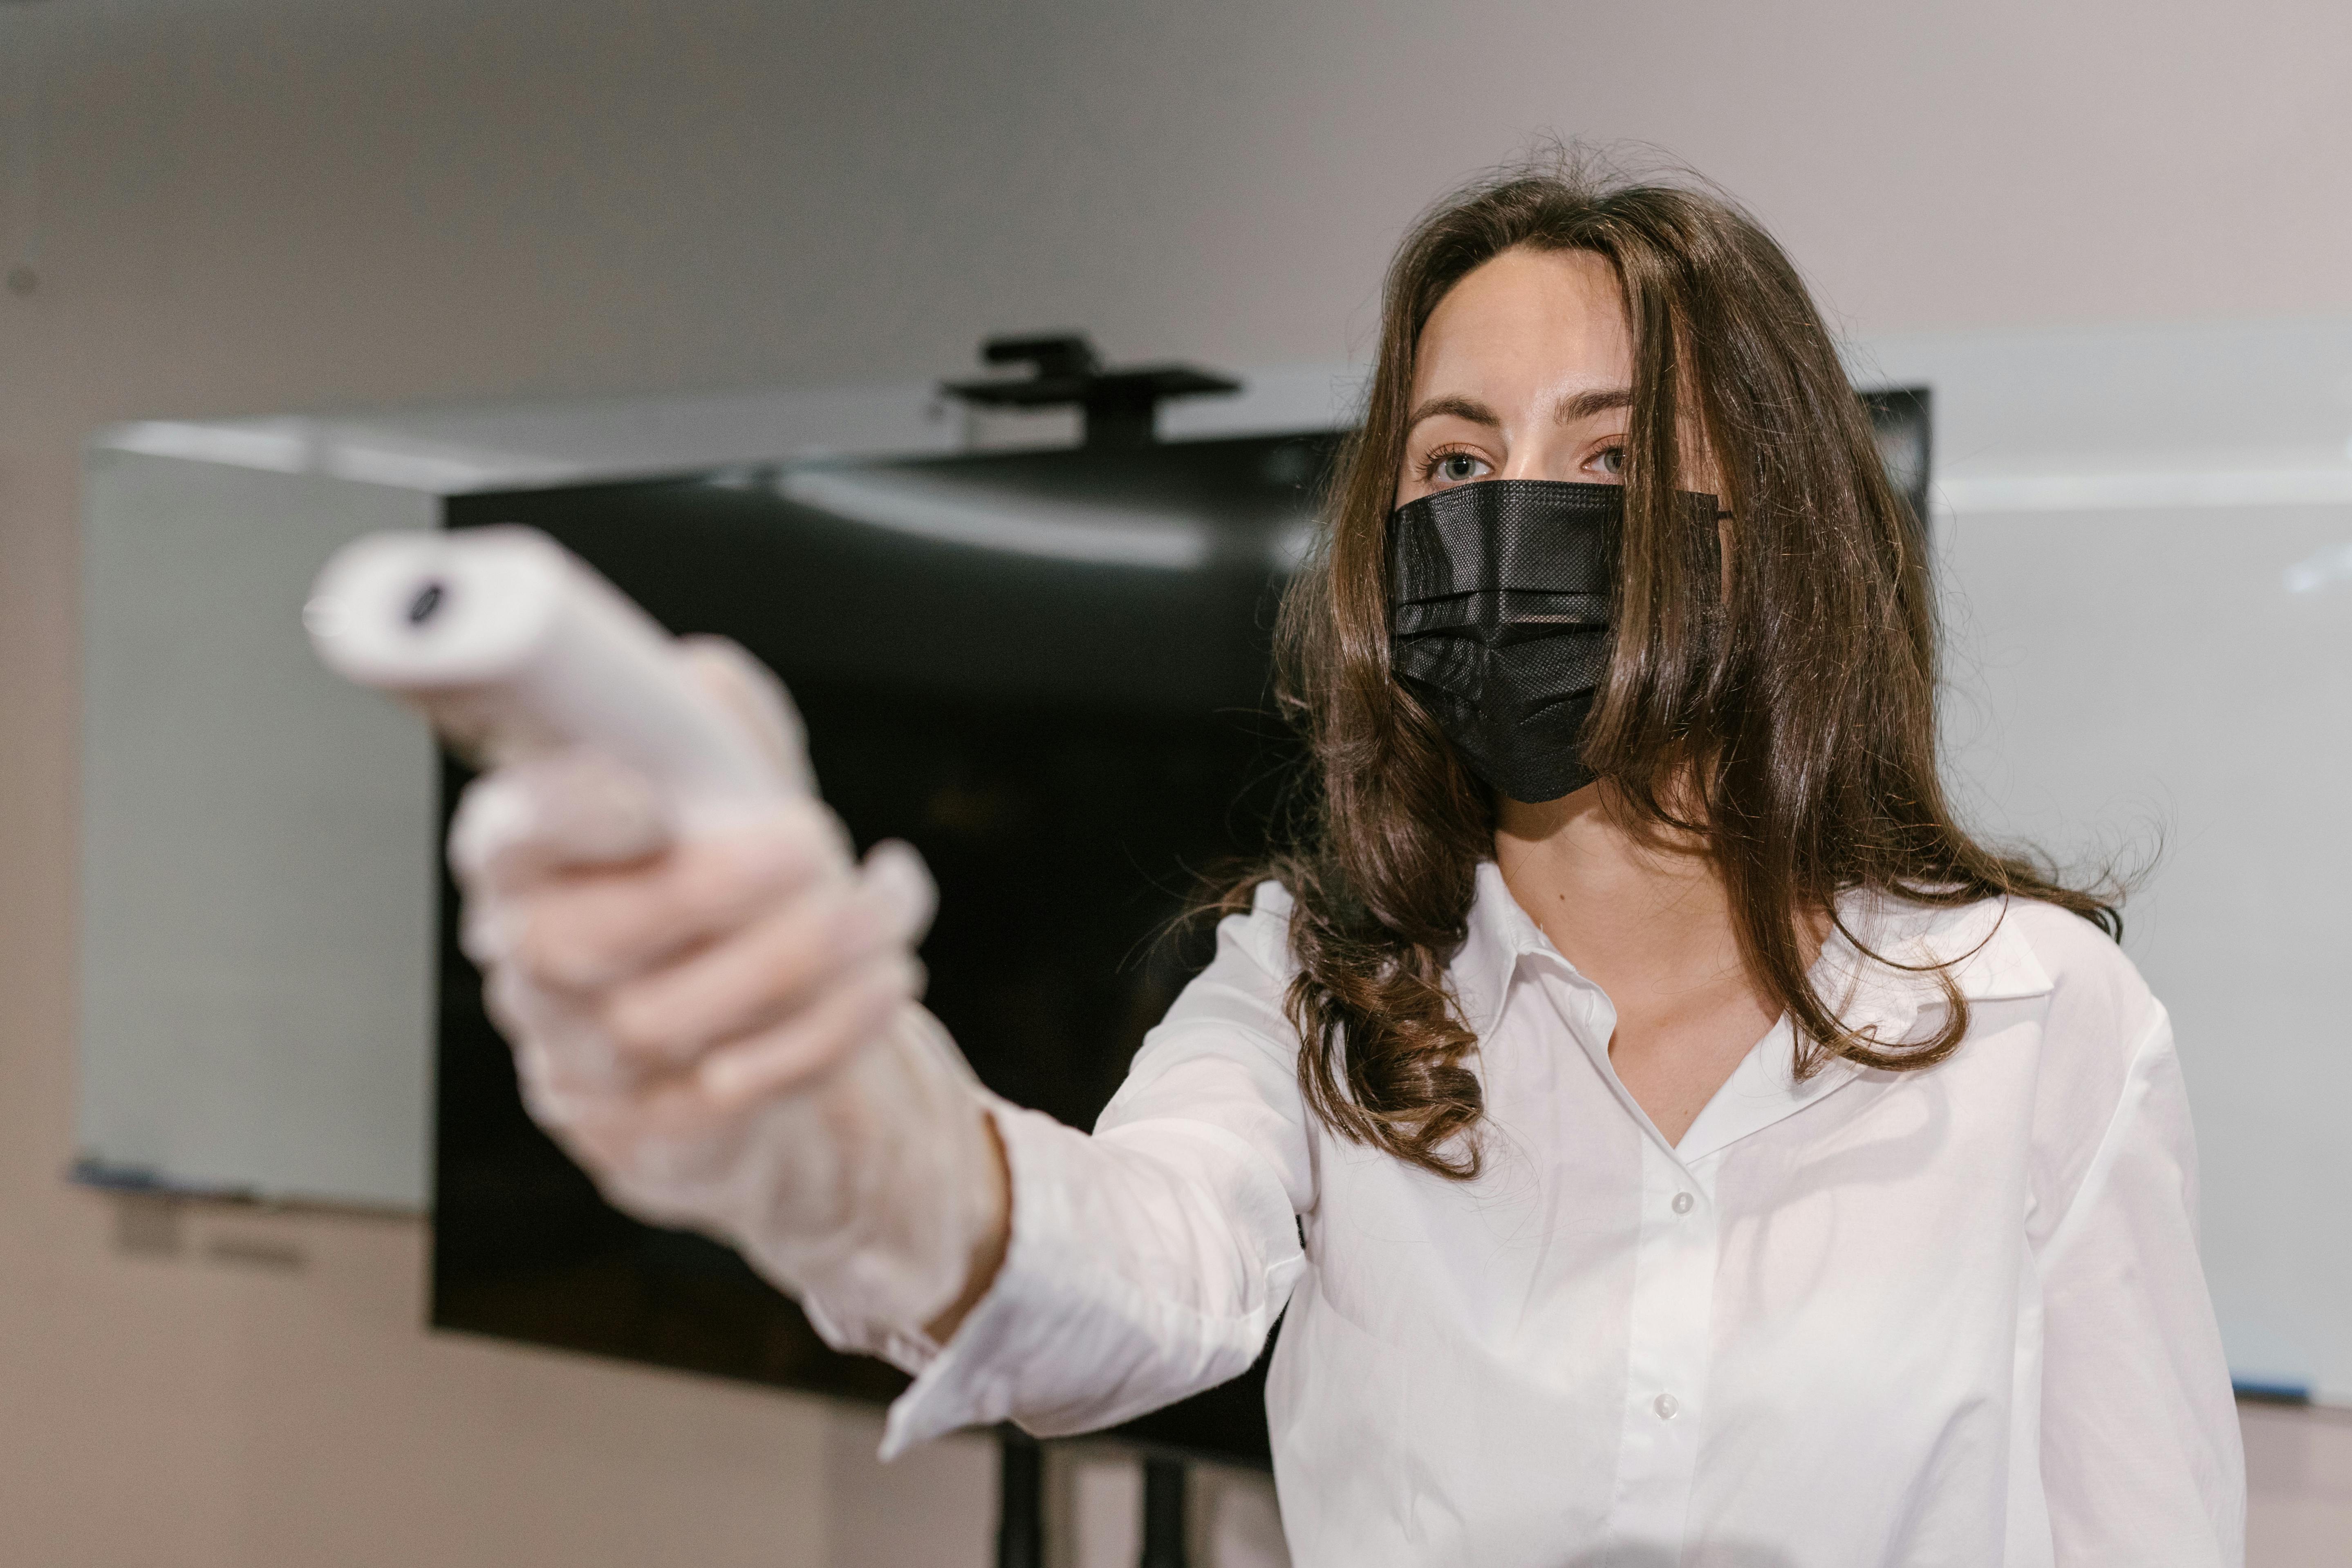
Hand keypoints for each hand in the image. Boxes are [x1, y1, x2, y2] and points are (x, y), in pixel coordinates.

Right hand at [448, 641, 1006, 1350]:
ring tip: (883, 905)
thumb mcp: (712, 791)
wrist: (739, 1034)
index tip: (648, 797)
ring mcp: (583, 1061)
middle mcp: (532, 964)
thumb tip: (701, 681)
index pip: (507, 839)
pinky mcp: (649, 1136)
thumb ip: (704, 723)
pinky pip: (745, 1090)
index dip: (566, 816)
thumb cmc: (716, 884)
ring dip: (811, 955)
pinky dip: (838, 1026)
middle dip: (722, 887)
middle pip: (594, 939)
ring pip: (676, 1021)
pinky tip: (888, 974)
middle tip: (811, 843)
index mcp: (524, 860)